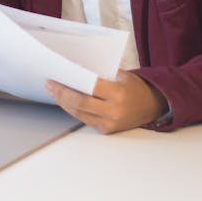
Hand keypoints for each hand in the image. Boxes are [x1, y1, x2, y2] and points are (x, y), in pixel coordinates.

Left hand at [46, 70, 168, 133]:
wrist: (152, 106)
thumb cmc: (135, 88)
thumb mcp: (121, 75)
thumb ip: (100, 74)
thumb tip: (74, 70)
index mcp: (119, 94)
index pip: (89, 88)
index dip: (71, 84)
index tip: (57, 76)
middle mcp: (114, 111)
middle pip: (80, 104)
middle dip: (62, 94)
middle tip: (50, 85)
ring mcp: (110, 123)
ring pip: (79, 113)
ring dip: (64, 103)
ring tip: (53, 91)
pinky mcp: (106, 130)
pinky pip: (85, 119)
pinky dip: (73, 110)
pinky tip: (65, 101)